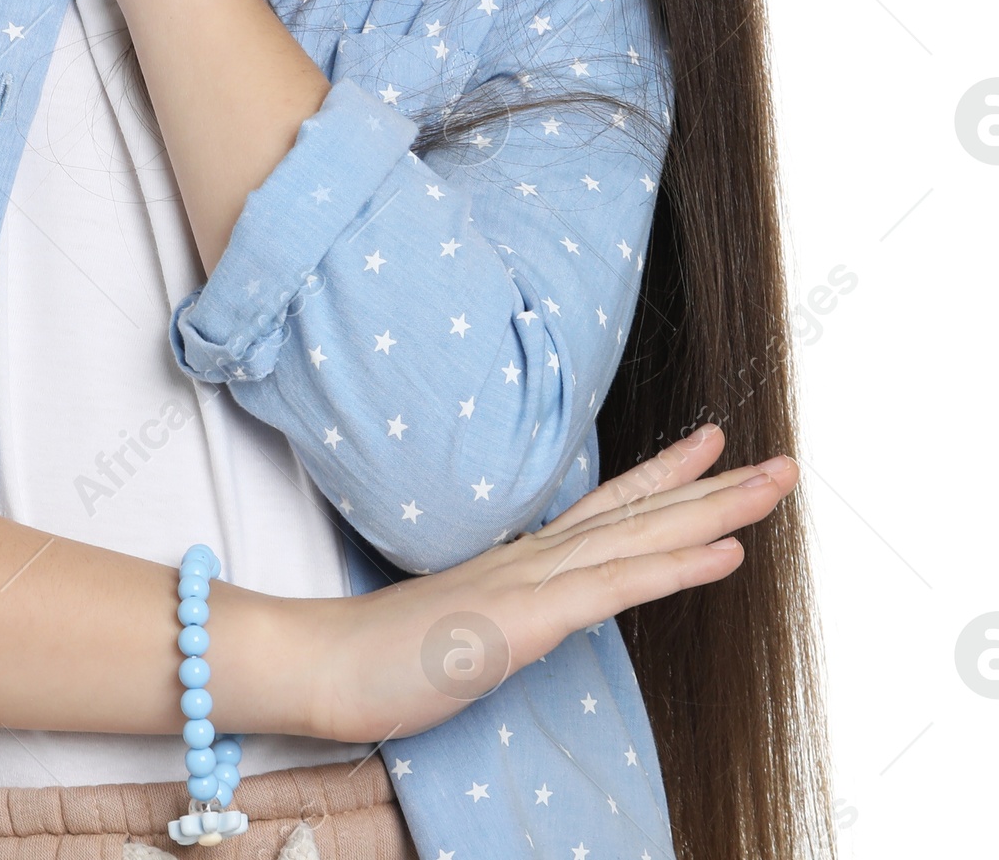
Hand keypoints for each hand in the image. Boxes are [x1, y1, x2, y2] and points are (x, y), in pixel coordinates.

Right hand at [307, 425, 796, 742]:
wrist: (325, 662)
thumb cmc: (384, 655)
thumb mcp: (461, 629)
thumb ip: (504, 612)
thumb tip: (530, 615)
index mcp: (521, 561)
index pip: (606, 509)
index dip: (664, 476)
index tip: (711, 445)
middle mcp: (535, 556)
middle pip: (640, 513)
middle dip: (714, 485)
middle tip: (781, 463)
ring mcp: (533, 581)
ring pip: (642, 536)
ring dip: (717, 510)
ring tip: (774, 487)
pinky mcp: (528, 618)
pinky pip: (616, 587)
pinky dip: (677, 566)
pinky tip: (728, 551)